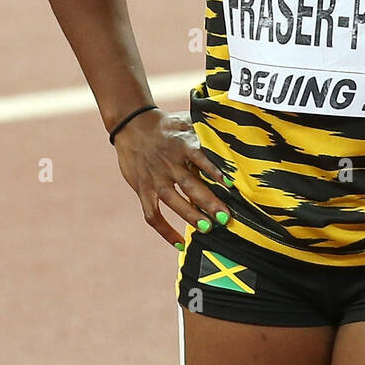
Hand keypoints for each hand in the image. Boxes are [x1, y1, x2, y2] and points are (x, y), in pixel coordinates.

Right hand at [112, 108, 230, 246]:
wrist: (132, 124)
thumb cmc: (167, 125)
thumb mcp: (186, 121)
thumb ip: (206, 129)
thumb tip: (232, 130)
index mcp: (182, 144)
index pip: (200, 158)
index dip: (215, 171)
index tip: (230, 184)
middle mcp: (168, 163)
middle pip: (189, 184)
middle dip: (208, 202)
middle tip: (225, 217)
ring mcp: (154, 178)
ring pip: (173, 201)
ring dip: (190, 216)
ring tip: (208, 228)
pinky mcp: (143, 189)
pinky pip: (152, 214)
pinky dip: (165, 230)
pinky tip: (180, 243)